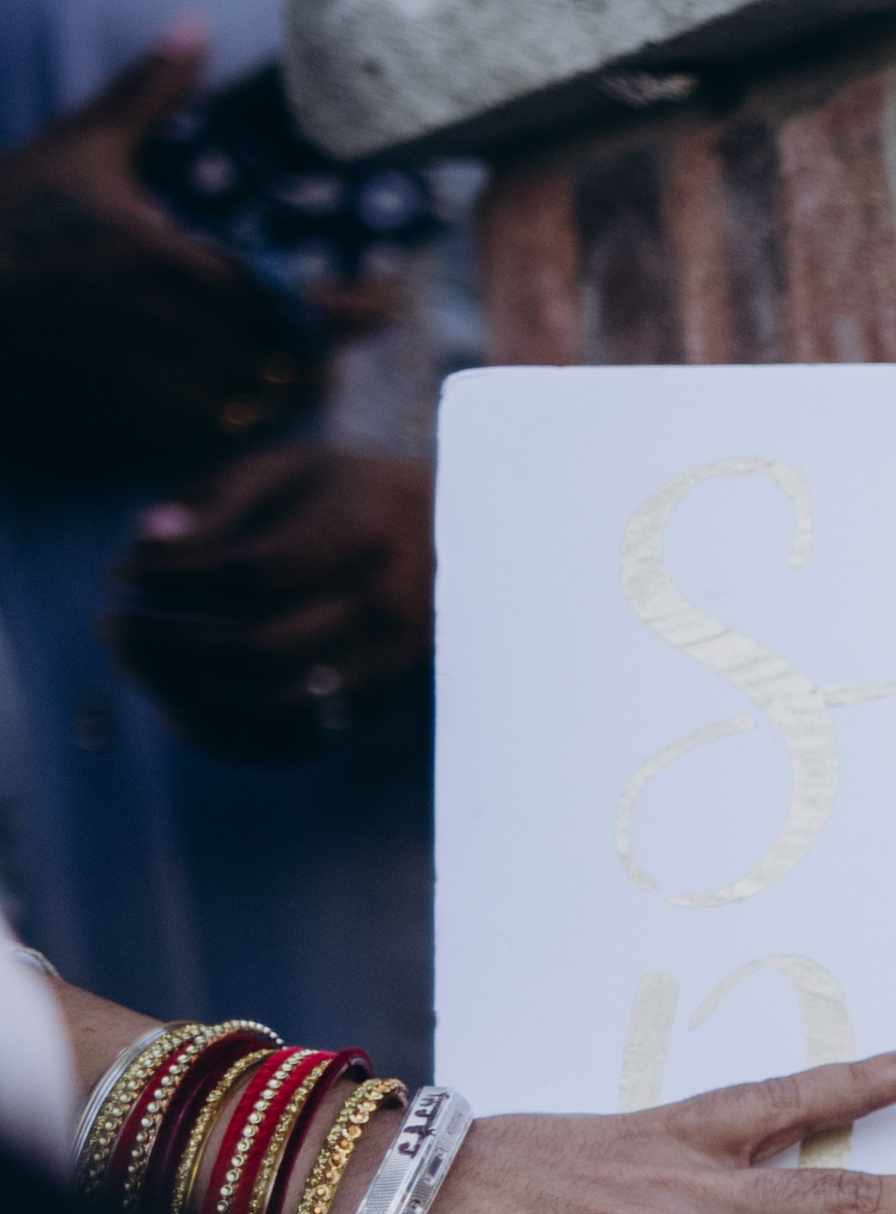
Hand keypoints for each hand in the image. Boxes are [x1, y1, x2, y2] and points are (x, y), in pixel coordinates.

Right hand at [0, 31, 361, 479]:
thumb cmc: (6, 216)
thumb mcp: (79, 147)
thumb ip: (148, 94)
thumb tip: (196, 25)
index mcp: (179, 269)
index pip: (301, 303)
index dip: (357, 309)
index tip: (390, 299)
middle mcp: (176, 337)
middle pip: (295, 367)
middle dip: (331, 352)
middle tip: (353, 333)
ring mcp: (150, 388)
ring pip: (259, 410)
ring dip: (292, 390)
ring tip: (310, 366)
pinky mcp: (120, 421)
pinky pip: (206, 438)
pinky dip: (238, 421)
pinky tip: (244, 399)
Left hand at [111, 440, 432, 756]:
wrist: (464, 545)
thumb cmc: (354, 498)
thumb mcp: (290, 470)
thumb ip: (218, 500)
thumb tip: (147, 541)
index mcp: (363, 537)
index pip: (250, 573)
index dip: (173, 578)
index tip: (123, 569)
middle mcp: (385, 610)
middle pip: (257, 648)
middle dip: (167, 642)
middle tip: (113, 625)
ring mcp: (388, 668)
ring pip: (272, 705)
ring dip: (185, 692)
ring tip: (136, 665)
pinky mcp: (379, 707)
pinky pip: (293, 743)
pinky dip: (224, 736)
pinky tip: (176, 709)